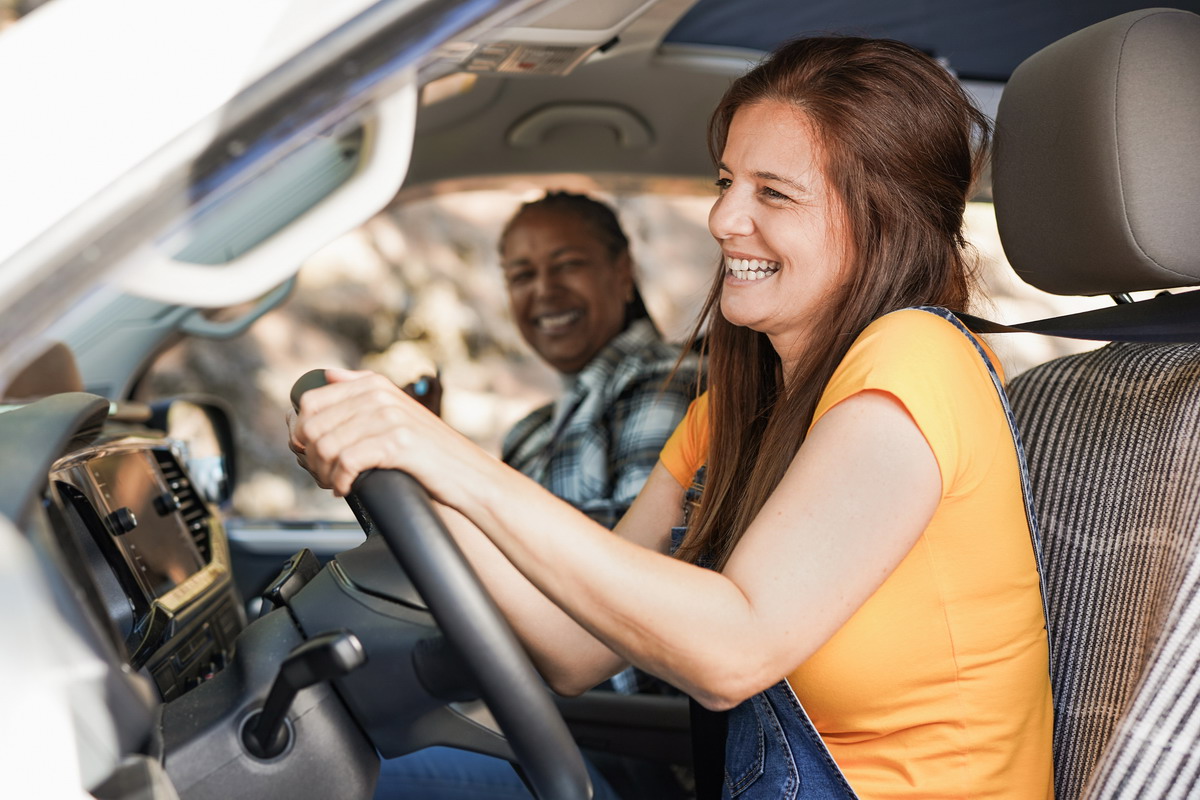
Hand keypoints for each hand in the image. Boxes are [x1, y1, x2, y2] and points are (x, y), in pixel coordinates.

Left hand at [290, 368, 476, 505]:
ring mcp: (389, 417)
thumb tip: (327, 375)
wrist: (468, 474)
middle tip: (323, 475)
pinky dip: (340, 482)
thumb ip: (362, 388)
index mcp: (373, 384)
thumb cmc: (429, 451)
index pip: (310, 402)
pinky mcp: (396, 442)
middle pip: (312, 426)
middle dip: (309, 457)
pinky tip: (347, 489)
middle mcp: (379, 395)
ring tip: (335, 484)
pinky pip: (346, 463)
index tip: (311, 454)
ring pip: (326, 446)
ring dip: (323, 473)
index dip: (301, 432)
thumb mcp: (396, 410)